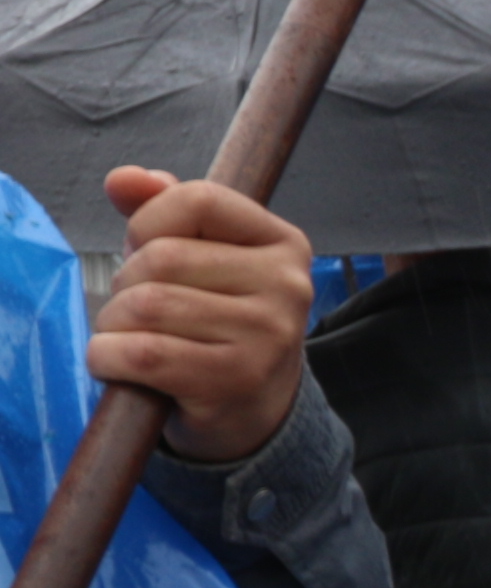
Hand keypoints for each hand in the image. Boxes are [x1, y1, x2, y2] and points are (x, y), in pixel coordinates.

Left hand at [93, 171, 314, 461]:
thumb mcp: (200, 257)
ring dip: (112, 325)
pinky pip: (141, 354)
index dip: (148, 222)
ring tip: (129, 339)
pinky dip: (106, 358)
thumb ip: (163, 209)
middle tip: (137, 311)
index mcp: (284, 243)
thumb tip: (123, 178)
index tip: (147, 251)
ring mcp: (267, 335)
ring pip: (146, 306)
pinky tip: (116, 365)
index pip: (197, 199)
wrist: (252, 409)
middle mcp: (288, 285)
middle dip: (124, 284)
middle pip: (161, 258)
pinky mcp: (235, 380)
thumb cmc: (215, 321)